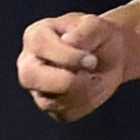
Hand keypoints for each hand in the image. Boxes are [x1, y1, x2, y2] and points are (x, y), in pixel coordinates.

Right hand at [18, 11, 134, 123]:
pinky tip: (91, 89)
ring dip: (81, 92)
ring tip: (94, 78)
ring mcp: (36, 88)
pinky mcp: (50, 107)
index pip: (41, 46)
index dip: (68, 56)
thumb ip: (85, 31)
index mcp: (35, 36)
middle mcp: (28, 63)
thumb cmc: (98, 37)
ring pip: (49, 101)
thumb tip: (69, 41)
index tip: (91, 59)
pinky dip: (86, 104)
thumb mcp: (97, 26)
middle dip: (64, 81)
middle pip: (30, 76)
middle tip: (89, 75)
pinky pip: (65, 113)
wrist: (110, 56)